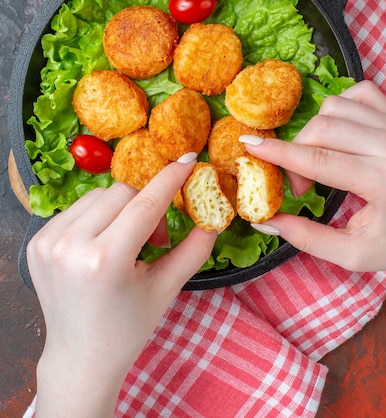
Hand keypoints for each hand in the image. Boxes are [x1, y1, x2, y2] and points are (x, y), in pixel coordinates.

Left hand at [27, 154, 216, 417]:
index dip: (170, 178)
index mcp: (105, 261)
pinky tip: (104, 244)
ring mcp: (48, 242)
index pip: (145, 203)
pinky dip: (97, 217)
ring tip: (128, 242)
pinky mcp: (36, 242)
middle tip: (156, 237)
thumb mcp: (167, 288)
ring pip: (99, 195)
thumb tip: (216, 213)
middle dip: (147, 204)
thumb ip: (195, 248)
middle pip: (122, 192)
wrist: (81, 357)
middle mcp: (71, 246)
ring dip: (121, 209)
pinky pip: (77, 208)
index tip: (189, 160)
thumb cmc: (128, 327)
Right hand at [243, 81, 385, 275]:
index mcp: (383, 182)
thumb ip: (307, 238)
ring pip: (334, 107)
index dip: (277, 153)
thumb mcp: (353, 254)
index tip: (248, 146)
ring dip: (315, 132)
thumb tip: (263, 220)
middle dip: (296, 154)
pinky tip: (339, 134)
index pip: (318, 160)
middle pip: (320, 129)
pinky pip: (357, 92)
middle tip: (301, 186)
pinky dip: (339, 108)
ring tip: (322, 161)